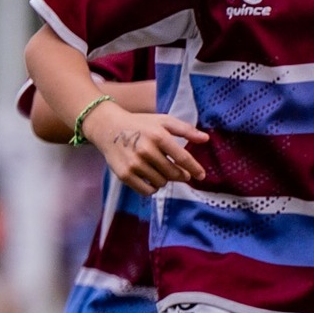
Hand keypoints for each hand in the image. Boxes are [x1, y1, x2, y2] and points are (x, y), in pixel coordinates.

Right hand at [88, 104, 207, 193]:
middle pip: (173, 173)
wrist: (107, 128)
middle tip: (181, 173)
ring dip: (165, 179)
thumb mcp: (164, 121)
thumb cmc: (141, 124)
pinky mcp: (124, 175)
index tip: (201, 176)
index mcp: (159, 136)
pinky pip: (147, 191)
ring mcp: (134, 164)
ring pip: (161, 182)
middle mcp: (146, 150)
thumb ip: (186, 130)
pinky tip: (152, 178)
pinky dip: (152, 188)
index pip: (183, 158)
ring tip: (161, 170)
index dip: (195, 169)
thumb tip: (206, 139)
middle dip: (181, 175)